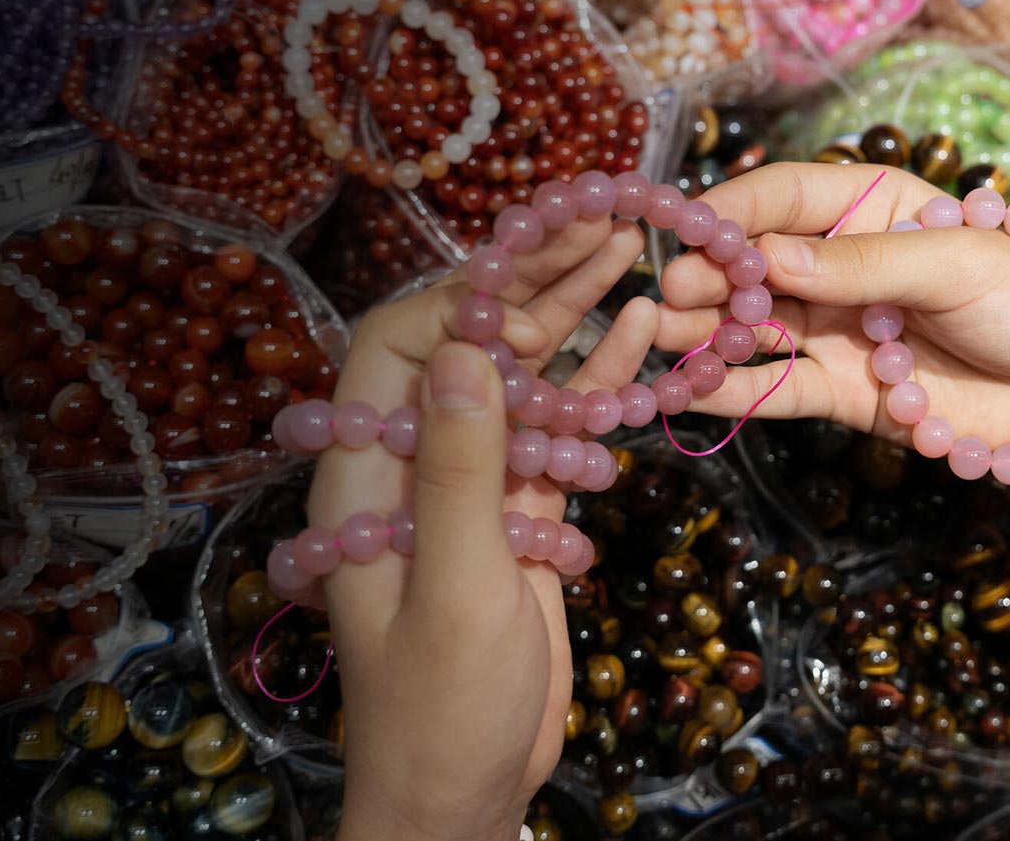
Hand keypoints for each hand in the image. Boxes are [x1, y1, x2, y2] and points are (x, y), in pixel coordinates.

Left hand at [308, 218, 656, 840]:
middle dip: (528, 283)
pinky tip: (642, 335)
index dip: (458, 299)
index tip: (534, 272)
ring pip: (520, 379)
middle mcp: (413, 464)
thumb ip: (460, 471)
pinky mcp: (519, 513)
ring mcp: (470, 485)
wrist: (461, 795)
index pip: (395, 348)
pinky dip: (598, 385)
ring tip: (629, 252)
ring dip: (570, 318)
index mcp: (367, 476)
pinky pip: (557, 432)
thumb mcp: (456, 591)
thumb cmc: (441, 708)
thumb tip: (469, 347)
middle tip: (601, 227)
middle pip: (466, 346)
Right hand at [656, 164, 1009, 486]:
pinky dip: (729, 389)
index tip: (689, 228)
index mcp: (872, 207)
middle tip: (670, 294)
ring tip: (658, 336)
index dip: (734, 210)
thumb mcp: (957, 265)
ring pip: (752, 325)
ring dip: (703, 329)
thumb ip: (863, 264)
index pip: (785, 196)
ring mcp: (836, 329)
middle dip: (708, 275)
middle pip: (755, 263)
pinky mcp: (841, 391)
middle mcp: (842, 265)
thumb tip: (769, 258)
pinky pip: (774, 388)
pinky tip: (684, 388)